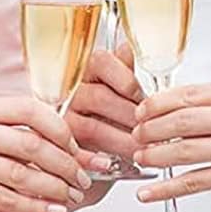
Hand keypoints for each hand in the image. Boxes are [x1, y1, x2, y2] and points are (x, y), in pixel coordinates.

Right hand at [0, 96, 90, 211]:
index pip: (28, 108)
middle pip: (31, 141)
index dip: (59, 127)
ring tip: (71, 196)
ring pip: (22, 172)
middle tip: (83, 175)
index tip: (76, 146)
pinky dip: (34, 207)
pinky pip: (6, 197)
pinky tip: (50, 211)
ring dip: (54, 187)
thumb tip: (48, 143)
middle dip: (65, 161)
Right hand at [67, 40, 145, 164]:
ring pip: (93, 127)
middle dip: (130, 116)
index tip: (142, 96)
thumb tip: (126, 47)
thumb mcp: (112, 87)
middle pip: (100, 97)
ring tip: (141, 150)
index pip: (101, 62)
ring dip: (122, 141)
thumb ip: (121, 69)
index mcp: (84, 70)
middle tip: (150, 130)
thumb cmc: (102, 112)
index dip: (126, 79)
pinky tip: (110, 164)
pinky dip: (95, 160)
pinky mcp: (60, 146)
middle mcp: (70, 92)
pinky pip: (77, 154)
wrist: (80, 146)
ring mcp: (63, 119)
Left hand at [131, 81, 210, 211]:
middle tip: (135, 133)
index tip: (141, 109)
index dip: (160, 102)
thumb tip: (171, 109)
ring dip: (156, 154)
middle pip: (186, 118)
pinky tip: (149, 191)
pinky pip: (195, 181)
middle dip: (153, 126)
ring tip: (139, 156)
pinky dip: (167, 187)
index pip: (192, 93)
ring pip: (187, 149)